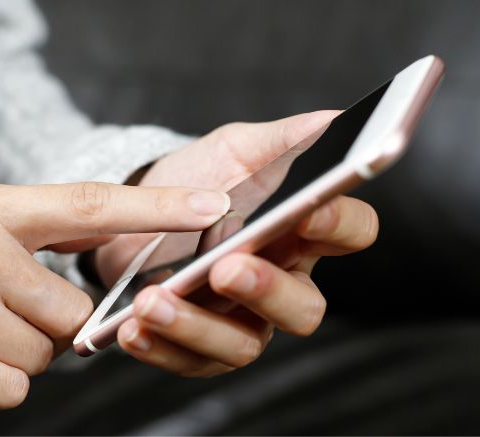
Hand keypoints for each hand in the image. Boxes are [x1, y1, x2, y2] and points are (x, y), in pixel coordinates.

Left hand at [104, 112, 378, 375]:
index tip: (308, 211)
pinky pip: (189, 361)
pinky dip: (159, 348)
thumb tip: (333, 119)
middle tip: (226, 268)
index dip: (339, 225)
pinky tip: (129, 328)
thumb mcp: (234, 149)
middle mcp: (281, 282)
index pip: (350, 231)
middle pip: (304, 308)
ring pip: (245, 345)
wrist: (136, 208)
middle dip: (267, 291)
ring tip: (152, 301)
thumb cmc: (197, 178)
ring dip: (197, 327)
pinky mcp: (198, 346)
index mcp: (300, 231)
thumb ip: (282, 138)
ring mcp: (242, 321)